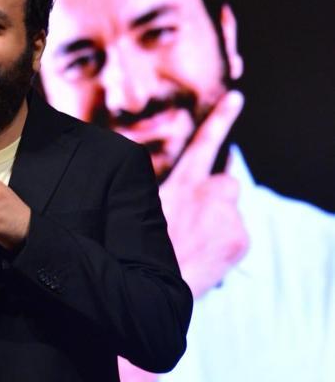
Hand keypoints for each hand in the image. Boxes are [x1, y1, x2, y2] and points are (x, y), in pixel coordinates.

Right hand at [159, 90, 248, 298]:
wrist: (151, 284)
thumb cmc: (143, 246)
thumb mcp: (142, 208)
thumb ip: (164, 192)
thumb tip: (180, 194)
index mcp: (182, 183)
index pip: (204, 143)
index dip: (222, 118)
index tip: (237, 97)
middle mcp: (209, 192)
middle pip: (226, 183)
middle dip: (217, 198)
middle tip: (196, 222)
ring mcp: (228, 214)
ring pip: (231, 213)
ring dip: (219, 224)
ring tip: (193, 246)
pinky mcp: (240, 236)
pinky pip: (237, 234)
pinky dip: (225, 244)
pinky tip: (205, 256)